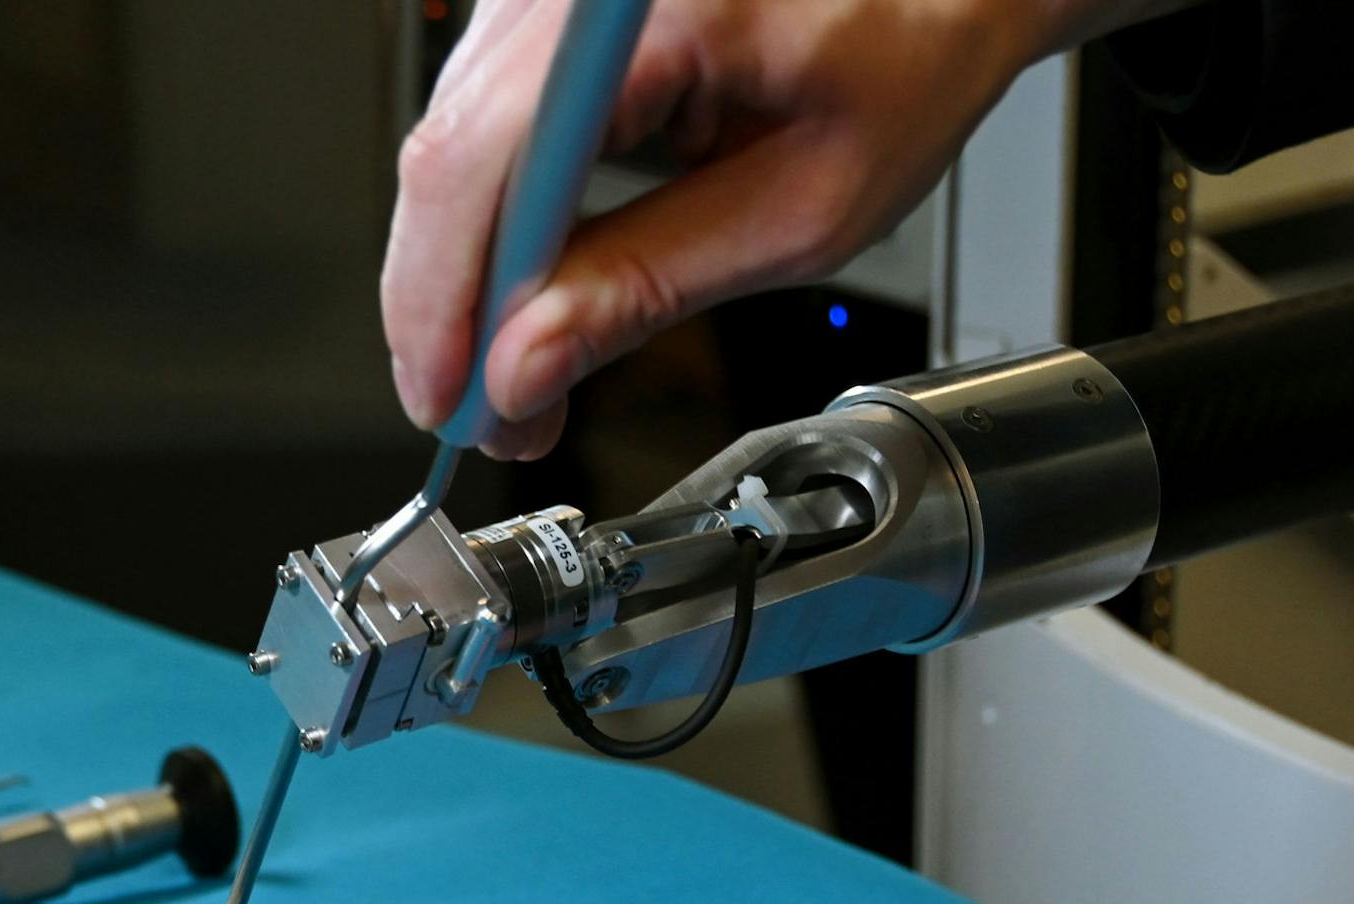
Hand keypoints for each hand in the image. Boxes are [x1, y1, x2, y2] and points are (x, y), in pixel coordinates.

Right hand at [382, 0, 1197, 460]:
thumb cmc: (909, 48)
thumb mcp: (799, 206)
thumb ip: (648, 285)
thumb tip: (524, 368)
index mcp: (651, 8)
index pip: (482, 164)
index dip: (444, 301)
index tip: (455, 403)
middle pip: (446, 157)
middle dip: (450, 308)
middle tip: (485, 413)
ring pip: (450, 142)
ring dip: (468, 269)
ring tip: (513, 364)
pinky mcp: (552, 10)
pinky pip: (483, 116)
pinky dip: (496, 213)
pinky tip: (526, 283)